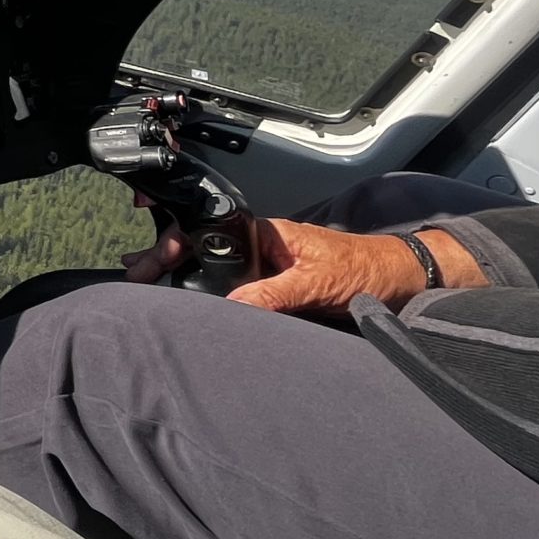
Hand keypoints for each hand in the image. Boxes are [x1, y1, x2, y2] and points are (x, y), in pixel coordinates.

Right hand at [125, 214, 483, 313]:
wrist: (406, 283)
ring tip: (146, 288)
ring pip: (215, 271)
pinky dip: (206, 297)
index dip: (172, 244)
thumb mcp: (317, 283)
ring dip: (182, 279)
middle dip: (165, 260)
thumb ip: (273, 294)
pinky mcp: (276, 292)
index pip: (207, 232)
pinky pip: (234, 292)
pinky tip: (186, 306)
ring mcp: (267, 270)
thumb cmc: (368, 271)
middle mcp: (262, 249)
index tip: (145, 262)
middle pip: (203, 250)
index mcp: (266, 234)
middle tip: (132, 276)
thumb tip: (232, 306)